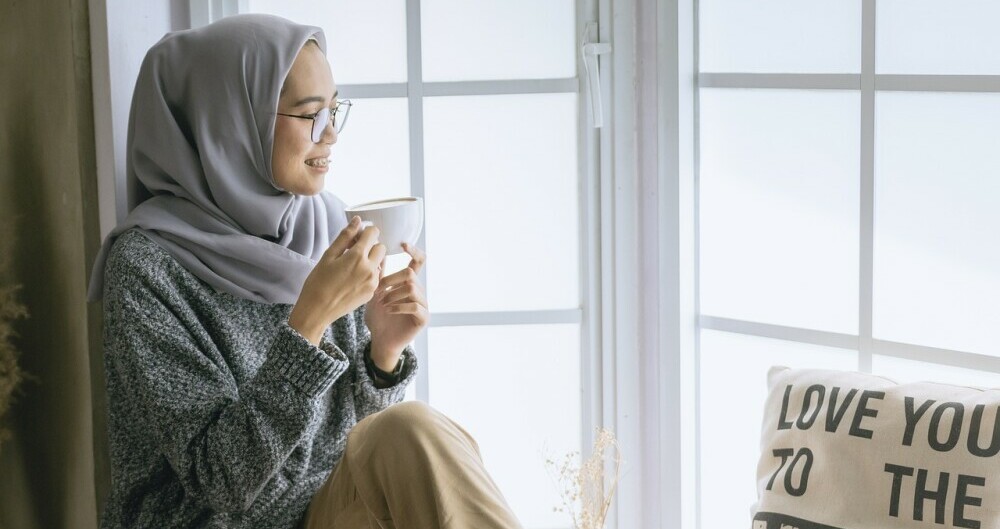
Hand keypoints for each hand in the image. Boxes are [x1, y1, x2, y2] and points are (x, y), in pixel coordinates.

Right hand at [289, 217, 385, 344]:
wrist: (317, 310)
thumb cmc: (318, 281)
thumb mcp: (328, 256)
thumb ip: (345, 237)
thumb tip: (357, 221)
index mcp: (357, 256)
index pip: (373, 233)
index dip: (365, 232)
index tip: (356, 238)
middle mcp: (370, 268)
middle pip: (381, 247)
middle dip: (371, 246)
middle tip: (354, 252)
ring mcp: (373, 282)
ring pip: (380, 263)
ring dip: (371, 261)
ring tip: (352, 268)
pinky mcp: (372, 293)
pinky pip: (376, 277)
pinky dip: (369, 274)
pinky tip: (353, 280)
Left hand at [365, 242, 428, 369]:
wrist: (380, 340)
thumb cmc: (377, 317)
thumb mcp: (374, 292)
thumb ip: (379, 275)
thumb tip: (376, 251)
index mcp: (409, 283)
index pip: (418, 261)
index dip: (413, 251)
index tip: (403, 244)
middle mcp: (419, 292)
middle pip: (410, 274)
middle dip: (392, 280)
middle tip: (378, 290)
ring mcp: (423, 305)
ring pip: (412, 288)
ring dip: (393, 294)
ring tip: (382, 303)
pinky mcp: (423, 318)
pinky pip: (415, 306)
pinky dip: (399, 306)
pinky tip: (388, 310)